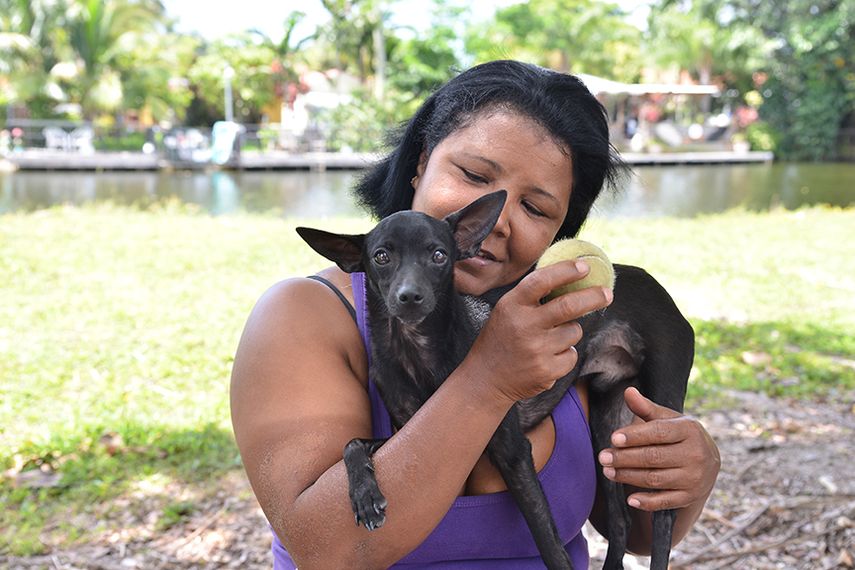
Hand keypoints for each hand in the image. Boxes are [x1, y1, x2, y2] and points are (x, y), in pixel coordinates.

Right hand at [468, 260, 612, 403]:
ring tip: (547, 340)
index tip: (585, 266)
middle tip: (607, 293)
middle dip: (593, 297)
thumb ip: (532, 297)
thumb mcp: (507, 311)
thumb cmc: (501, 338)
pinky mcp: (547, 370)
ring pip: (574, 332)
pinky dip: (565, 354)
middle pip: (568, 306)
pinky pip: (571, 354)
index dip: (566, 271)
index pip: (542, 281)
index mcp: (512, 305)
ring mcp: (536, 350)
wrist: (485, 378)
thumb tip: (571, 275)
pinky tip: (546, 358)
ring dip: (569, 332)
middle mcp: (524, 326)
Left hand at [597, 387, 719, 510]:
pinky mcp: (690, 497)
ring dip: (628, 477)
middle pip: (653, 457)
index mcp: (689, 430)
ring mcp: (694, 478)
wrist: (708, 463)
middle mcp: (696, 454)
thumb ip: (646, 408)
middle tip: (602, 457)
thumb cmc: (679, 435)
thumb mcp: (667, 419)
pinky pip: (666, 501)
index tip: (613, 438)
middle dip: (625, 458)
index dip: (635, 436)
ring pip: (655, 479)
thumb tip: (628, 392)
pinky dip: (648, 502)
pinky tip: (630, 499)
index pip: (658, 433)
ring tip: (608, 472)